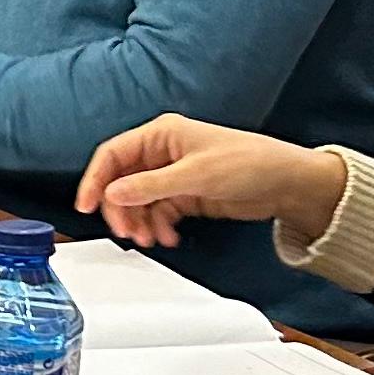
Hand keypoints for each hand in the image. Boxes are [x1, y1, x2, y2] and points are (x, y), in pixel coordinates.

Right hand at [74, 115, 350, 248]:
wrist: (288, 183)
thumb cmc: (250, 163)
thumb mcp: (196, 175)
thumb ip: (150, 186)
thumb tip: (112, 194)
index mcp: (162, 135)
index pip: (113, 155)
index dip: (95, 180)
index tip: (85, 206)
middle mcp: (164, 153)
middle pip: (122, 182)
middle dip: (121, 208)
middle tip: (126, 231)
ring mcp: (174, 175)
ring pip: (139, 201)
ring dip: (139, 221)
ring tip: (150, 239)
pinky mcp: (187, 195)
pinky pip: (159, 212)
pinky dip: (159, 227)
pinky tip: (168, 238)